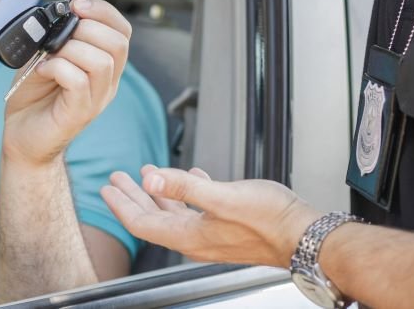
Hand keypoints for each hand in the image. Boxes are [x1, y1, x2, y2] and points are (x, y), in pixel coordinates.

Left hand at [2, 0, 131, 165]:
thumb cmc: (33, 97)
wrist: (20, 136)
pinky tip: (43, 70)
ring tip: (49, 57)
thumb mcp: (44, 56)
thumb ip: (55, 37)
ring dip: (70, 49)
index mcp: (104, 66)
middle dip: (86, 28)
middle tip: (59, 37)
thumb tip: (60, 14)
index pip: (122, 31)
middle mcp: (107, 83)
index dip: (103, 11)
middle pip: (118, 44)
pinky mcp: (79, 113)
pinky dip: (57, 67)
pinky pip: (78, 80)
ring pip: (102, 61)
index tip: (76, 5)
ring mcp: (96, 99)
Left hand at [101, 165, 321, 266]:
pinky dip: (187, 191)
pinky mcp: (229, 225)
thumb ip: (184, 187)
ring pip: (174, 211)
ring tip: (144, 174)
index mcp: (189, 235)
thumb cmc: (270, 220)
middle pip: (153, 217)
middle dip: (132, 196)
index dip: (122, 205)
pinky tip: (191, 175)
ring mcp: (213, 233)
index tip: (106, 188)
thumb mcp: (222, 197)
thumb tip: (150, 177)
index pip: (142, 223)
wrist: (307, 235)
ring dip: (157, 191)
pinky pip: (198, 207)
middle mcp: (197, 238)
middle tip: (115, 179)